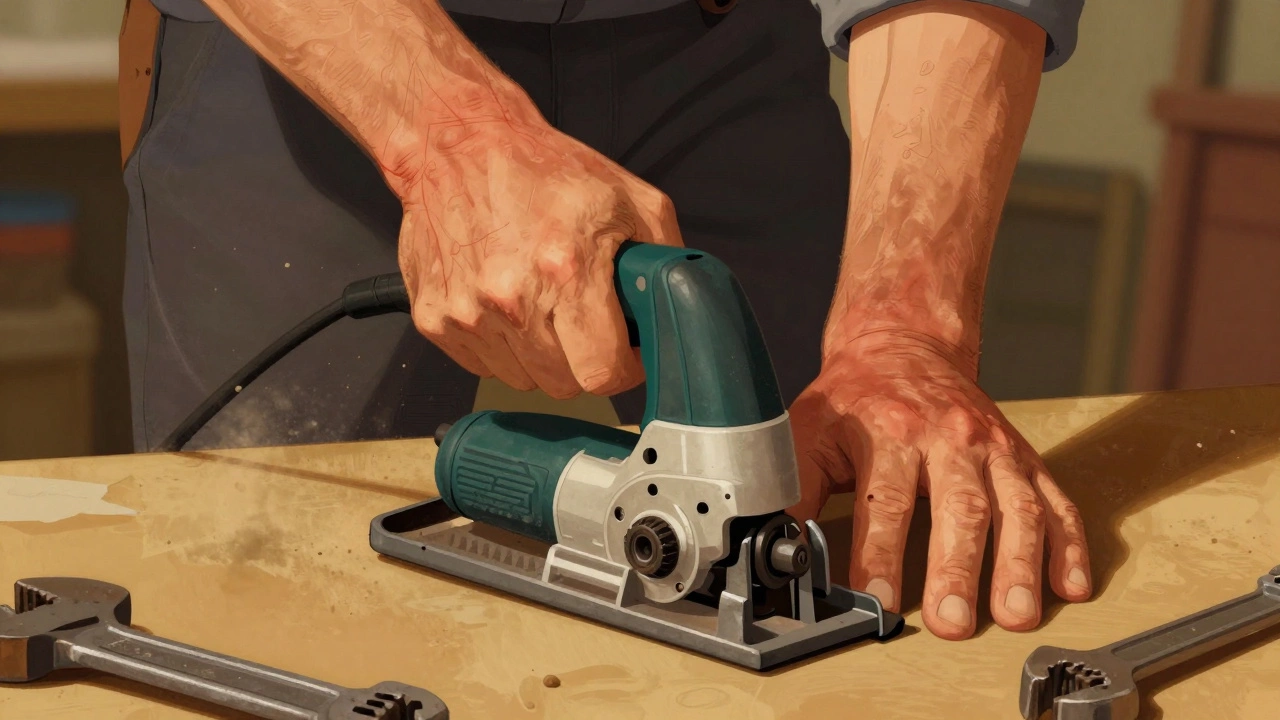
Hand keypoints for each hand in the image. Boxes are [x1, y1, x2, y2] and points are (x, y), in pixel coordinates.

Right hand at [393, 116, 682, 398]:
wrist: (458, 142)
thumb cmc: (542, 169)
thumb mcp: (630, 197)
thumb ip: (664, 258)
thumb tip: (679, 308)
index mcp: (567, 269)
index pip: (603, 375)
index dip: (622, 369)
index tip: (623, 353)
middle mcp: (513, 298)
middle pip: (564, 385)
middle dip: (582, 361)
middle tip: (582, 322)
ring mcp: (468, 313)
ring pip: (523, 380)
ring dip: (539, 355)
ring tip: (539, 303)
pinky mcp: (434, 318)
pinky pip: (483, 365)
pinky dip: (501, 345)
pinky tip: (506, 303)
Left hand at [787, 331, 1091, 639]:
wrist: (904, 344)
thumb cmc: (855, 398)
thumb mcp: (809, 431)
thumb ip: (796, 490)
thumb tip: (777, 545)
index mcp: (893, 430)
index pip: (887, 499)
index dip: (881, 553)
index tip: (877, 597)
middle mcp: (951, 438)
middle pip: (960, 507)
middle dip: (958, 569)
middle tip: (953, 622)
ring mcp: (995, 448)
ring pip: (1017, 507)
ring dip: (1020, 564)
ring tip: (1015, 615)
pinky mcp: (1025, 458)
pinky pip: (1056, 501)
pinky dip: (1068, 545)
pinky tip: (1069, 585)